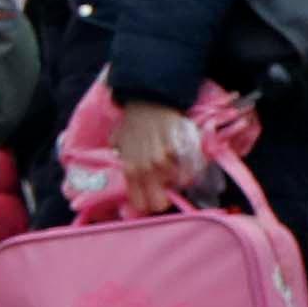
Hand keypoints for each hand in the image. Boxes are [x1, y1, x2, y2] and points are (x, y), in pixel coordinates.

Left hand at [109, 95, 205, 219]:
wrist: (149, 102)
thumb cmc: (133, 122)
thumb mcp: (118, 143)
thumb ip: (122, 159)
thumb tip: (128, 173)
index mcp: (129, 169)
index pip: (139, 203)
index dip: (147, 204)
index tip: (152, 198)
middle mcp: (146, 169)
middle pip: (159, 203)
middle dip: (164, 199)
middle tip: (166, 188)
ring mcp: (164, 161)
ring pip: (177, 184)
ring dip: (176, 178)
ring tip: (173, 164)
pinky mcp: (181, 152)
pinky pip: (189, 169)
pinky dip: (189, 167)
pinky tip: (183, 157)